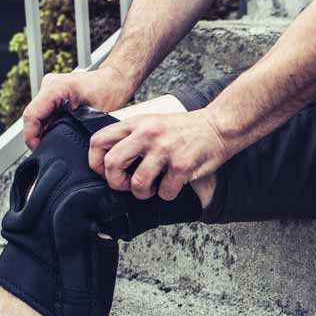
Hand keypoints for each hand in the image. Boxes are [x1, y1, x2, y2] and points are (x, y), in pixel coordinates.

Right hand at [21, 67, 135, 149]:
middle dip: (36, 134)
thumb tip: (63, 144)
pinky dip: (48, 124)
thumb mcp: (93, 114)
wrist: (116, 79)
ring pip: (38, 114)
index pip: (32, 114)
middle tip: (45, 150)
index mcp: (56, 87)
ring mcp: (51, 88)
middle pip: (33, 115)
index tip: (37, 148)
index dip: (31, 135)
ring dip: (42, 130)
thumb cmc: (110, 90)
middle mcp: (50, 85)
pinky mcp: (55, 94)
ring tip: (51, 145)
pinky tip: (56, 135)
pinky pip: (45, 112)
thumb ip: (74, 128)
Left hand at [88, 110, 230, 200]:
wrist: (219, 126)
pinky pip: (165, 192)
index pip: (98, 141)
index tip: (105, 172)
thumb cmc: (186, 128)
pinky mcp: (182, 165)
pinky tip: (173, 185)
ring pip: (138, 184)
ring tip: (152, 188)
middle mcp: (147, 135)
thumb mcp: (153, 121)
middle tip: (127, 184)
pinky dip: (167, 194)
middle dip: (116, 182)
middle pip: (112, 164)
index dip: (95, 162)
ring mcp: (165, 150)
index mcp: (136, 123)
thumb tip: (111, 160)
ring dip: (143, 193)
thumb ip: (132, 135)